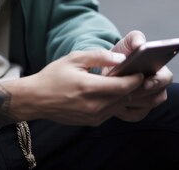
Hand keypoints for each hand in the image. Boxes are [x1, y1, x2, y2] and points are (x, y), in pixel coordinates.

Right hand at [0, 49, 144, 127]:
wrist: (37, 99)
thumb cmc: (54, 75)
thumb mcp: (74, 58)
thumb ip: (99, 56)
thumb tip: (121, 59)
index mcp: (89, 88)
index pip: (122, 86)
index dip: (135, 79)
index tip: (141, 70)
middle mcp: (93, 106)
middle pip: (124, 97)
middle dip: (134, 86)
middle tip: (141, 74)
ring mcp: (93, 117)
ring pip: (120, 106)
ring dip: (126, 94)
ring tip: (130, 81)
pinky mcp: (92, 122)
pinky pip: (111, 111)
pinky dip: (117, 101)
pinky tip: (115, 91)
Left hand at [108, 30, 172, 121]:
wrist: (108, 66)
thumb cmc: (123, 53)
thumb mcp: (128, 42)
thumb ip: (136, 39)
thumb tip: (140, 45)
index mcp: (159, 70)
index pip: (166, 78)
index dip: (158, 81)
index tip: (146, 81)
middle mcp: (157, 87)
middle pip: (157, 96)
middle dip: (141, 92)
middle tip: (127, 89)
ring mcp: (148, 101)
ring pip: (145, 106)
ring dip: (131, 99)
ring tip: (117, 93)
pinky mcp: (138, 112)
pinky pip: (134, 115)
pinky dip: (124, 109)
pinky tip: (114, 100)